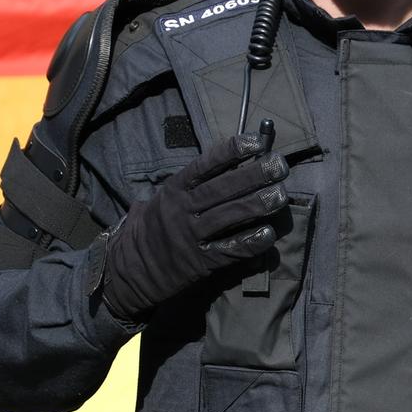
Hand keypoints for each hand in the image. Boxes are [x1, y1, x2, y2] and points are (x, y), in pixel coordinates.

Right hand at [98, 131, 288, 323]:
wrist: (130, 269)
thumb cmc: (154, 227)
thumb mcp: (164, 198)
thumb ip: (193, 184)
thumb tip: (234, 164)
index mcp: (174, 189)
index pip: (205, 165)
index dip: (232, 151)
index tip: (258, 141)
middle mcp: (181, 210)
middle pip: (221, 189)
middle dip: (254, 175)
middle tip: (280, 165)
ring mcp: (189, 237)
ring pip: (228, 217)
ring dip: (257, 205)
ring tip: (281, 195)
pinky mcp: (199, 263)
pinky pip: (228, 250)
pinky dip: (249, 242)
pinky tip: (268, 234)